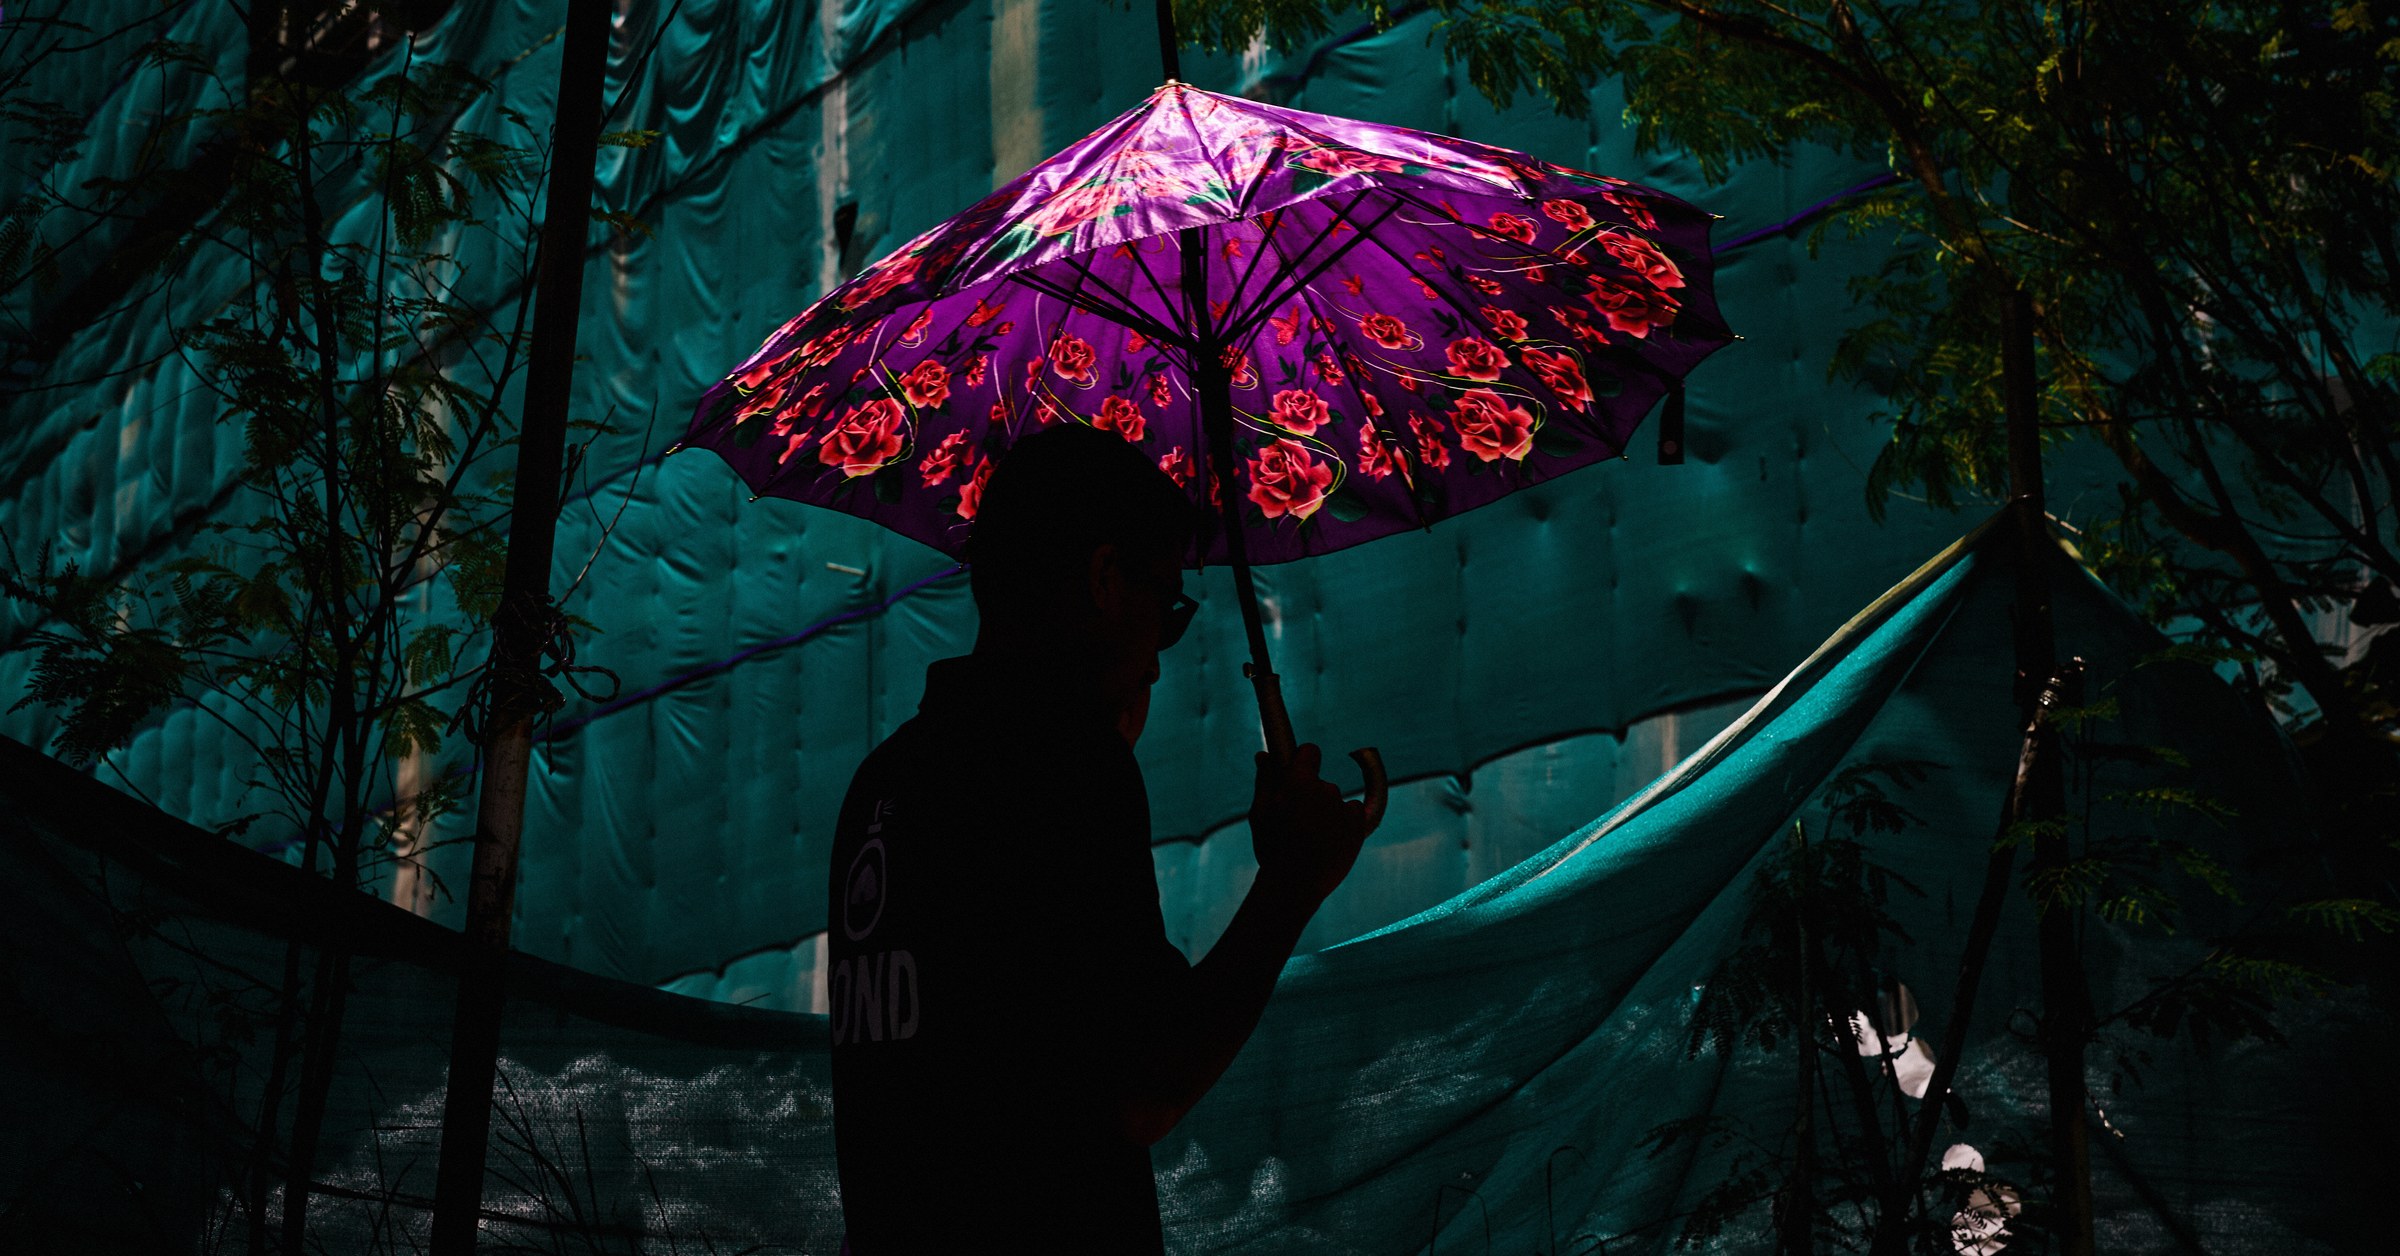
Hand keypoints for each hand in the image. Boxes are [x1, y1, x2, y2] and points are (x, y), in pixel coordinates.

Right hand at [1248, 743, 1369, 904]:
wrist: (1296, 884)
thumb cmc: (1272, 848)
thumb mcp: (1260, 814)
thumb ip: (1265, 781)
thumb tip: (1264, 756)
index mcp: (1299, 781)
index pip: (1310, 751)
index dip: (1303, 761)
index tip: (1298, 773)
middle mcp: (1325, 789)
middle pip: (1320, 784)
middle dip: (1310, 797)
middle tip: (1297, 822)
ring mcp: (1343, 807)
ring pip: (1335, 802)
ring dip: (1326, 813)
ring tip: (1312, 840)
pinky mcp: (1358, 825)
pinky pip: (1353, 813)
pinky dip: (1344, 823)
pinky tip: (1329, 841)